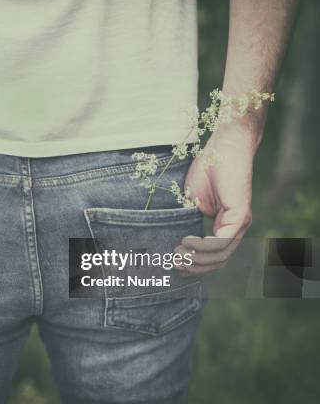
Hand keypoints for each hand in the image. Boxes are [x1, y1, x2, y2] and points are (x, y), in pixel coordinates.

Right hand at [175, 123, 258, 274]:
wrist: (224, 147)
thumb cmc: (208, 169)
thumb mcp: (192, 201)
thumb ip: (188, 220)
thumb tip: (174, 240)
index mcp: (226, 225)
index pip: (214, 255)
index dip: (196, 263)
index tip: (175, 263)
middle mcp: (236, 228)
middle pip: (218, 260)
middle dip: (195, 266)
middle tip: (174, 263)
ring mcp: (239, 223)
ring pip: (221, 255)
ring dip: (197, 259)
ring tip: (178, 255)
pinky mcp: (239, 215)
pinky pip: (222, 241)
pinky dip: (203, 246)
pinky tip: (186, 241)